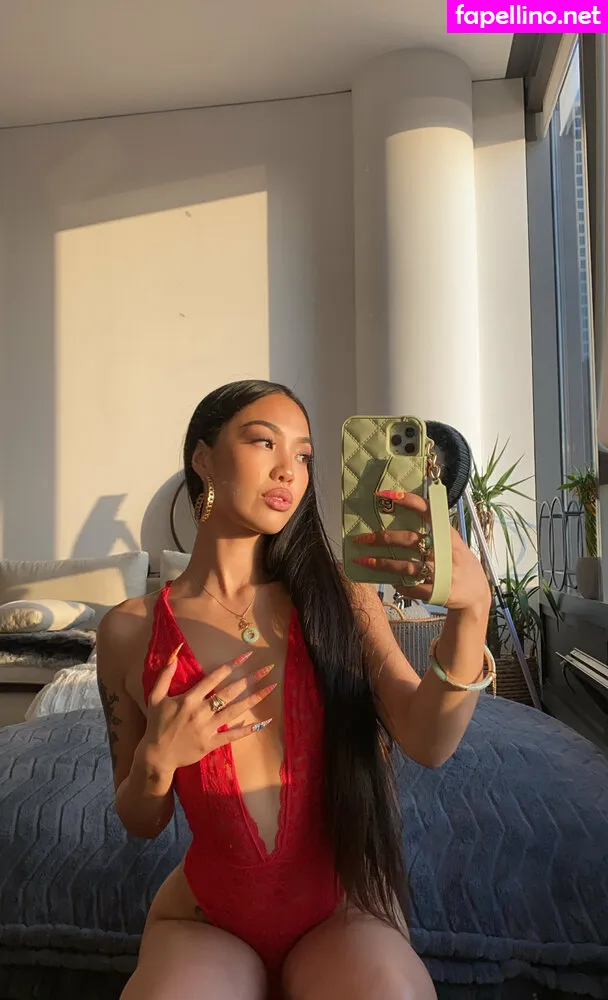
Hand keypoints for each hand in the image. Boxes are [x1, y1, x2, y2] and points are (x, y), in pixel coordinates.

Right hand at [141, 647, 275, 774]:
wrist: (156, 755)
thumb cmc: (156, 724)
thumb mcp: (155, 697)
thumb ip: (164, 676)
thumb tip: (173, 655)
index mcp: (189, 698)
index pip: (214, 678)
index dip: (231, 666)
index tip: (246, 656)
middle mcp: (201, 711)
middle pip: (229, 693)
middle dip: (248, 680)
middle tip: (266, 669)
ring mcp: (207, 728)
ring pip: (234, 711)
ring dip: (253, 699)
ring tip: (269, 689)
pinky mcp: (211, 743)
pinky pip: (232, 735)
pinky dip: (247, 729)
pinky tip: (262, 723)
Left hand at [352, 490, 490, 613]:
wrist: (477, 596)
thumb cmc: (459, 564)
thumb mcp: (453, 544)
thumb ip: (434, 532)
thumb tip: (401, 516)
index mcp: (449, 535)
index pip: (429, 511)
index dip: (408, 501)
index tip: (385, 494)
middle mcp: (446, 552)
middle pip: (410, 540)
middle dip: (383, 538)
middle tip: (361, 538)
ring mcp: (443, 573)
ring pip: (406, 566)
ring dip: (382, 563)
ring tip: (363, 560)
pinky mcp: (439, 592)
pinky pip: (412, 587)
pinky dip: (400, 584)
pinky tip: (391, 582)